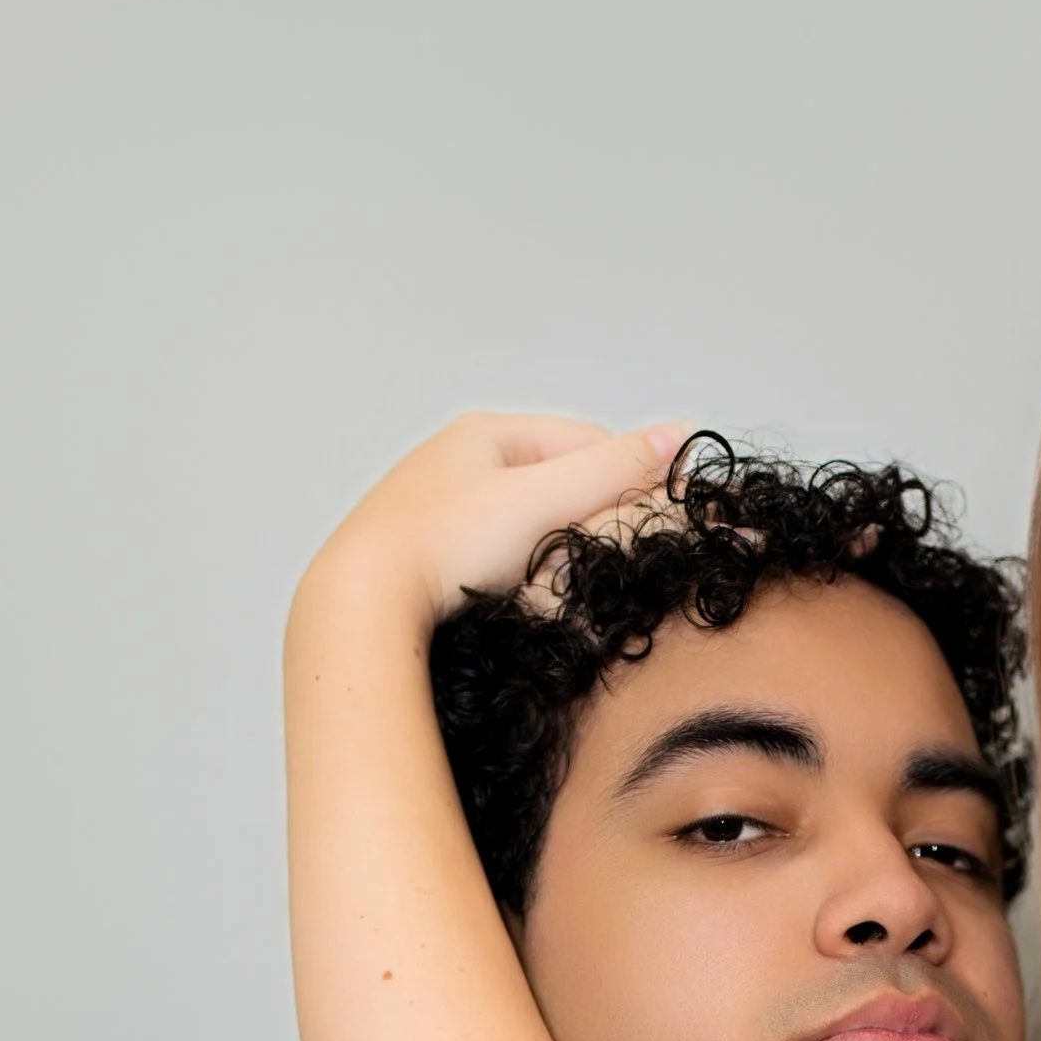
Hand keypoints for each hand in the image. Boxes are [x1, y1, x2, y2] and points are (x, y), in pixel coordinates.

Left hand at [297, 409, 690, 639]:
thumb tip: (679, 434)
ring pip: (525, 531)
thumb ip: (611, 472)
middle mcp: (458, 463)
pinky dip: (514, 585)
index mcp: (486, 433)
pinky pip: (492, 565)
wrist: (361, 605)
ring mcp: (438, 512)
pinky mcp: (424, 560)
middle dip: (585, 527)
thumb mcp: (540, 502)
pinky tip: (511, 607)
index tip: (646, 524)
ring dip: (552, 562)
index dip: (625, 482)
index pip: (586, 443)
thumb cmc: (444, 545)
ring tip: (551, 593)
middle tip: (597, 568)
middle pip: (556, 488)